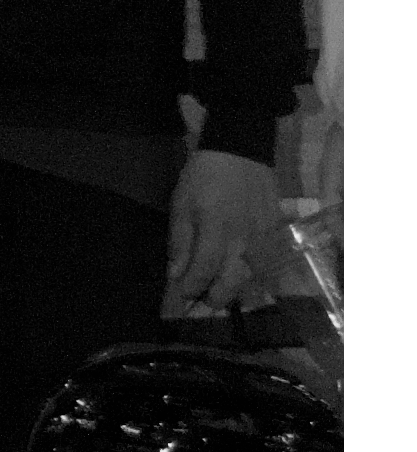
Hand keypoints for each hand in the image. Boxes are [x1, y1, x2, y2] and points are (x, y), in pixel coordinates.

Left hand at [165, 147, 280, 320]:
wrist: (240, 149)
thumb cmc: (204, 176)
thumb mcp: (181, 204)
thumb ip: (180, 242)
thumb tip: (176, 275)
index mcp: (215, 231)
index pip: (202, 273)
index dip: (190, 289)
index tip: (180, 296)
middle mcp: (243, 240)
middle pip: (230, 283)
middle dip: (214, 298)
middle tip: (201, 303)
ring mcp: (263, 237)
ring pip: (249, 277)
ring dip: (233, 289)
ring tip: (218, 291)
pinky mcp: (275, 232)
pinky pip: (263, 262)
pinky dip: (249, 273)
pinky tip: (238, 273)